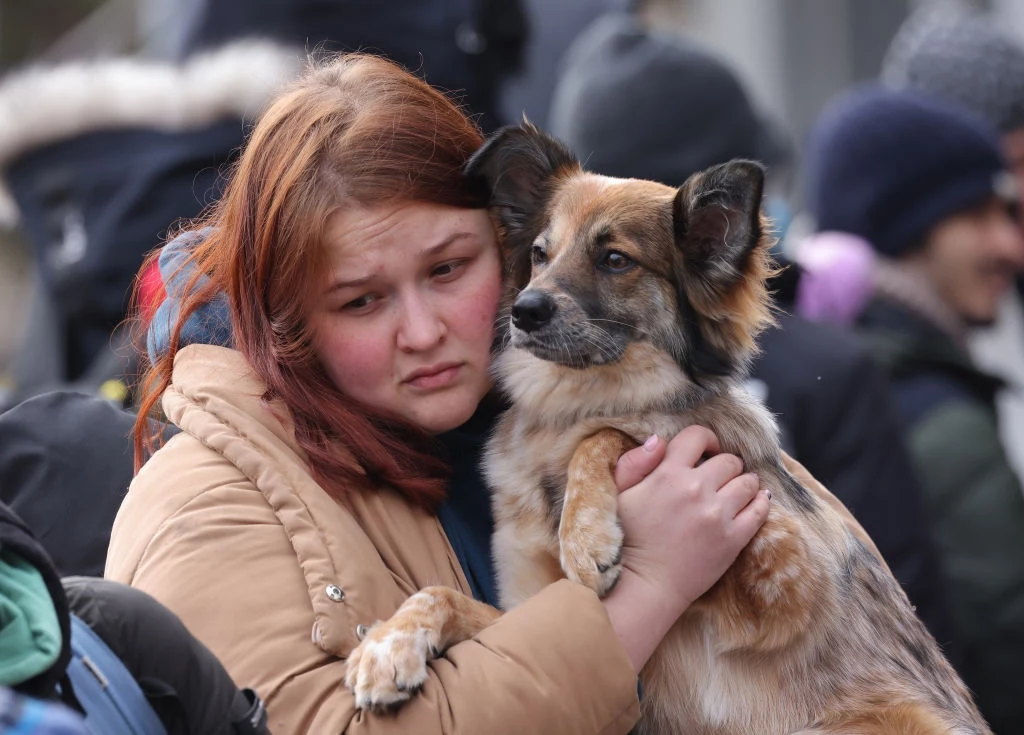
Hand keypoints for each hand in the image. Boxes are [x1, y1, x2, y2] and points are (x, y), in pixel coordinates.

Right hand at [602, 426, 769, 671]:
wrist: (644, 584)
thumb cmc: (628, 538)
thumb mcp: (620, 494)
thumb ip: (635, 462)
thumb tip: (659, 440)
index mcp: (668, 474)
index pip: (698, 436)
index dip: (705, 439)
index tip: (705, 451)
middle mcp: (697, 489)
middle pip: (729, 460)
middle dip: (724, 465)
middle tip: (718, 478)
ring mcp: (718, 515)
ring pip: (748, 482)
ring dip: (743, 483)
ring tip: (735, 491)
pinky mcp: (734, 539)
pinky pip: (760, 510)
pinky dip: (760, 502)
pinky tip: (754, 502)